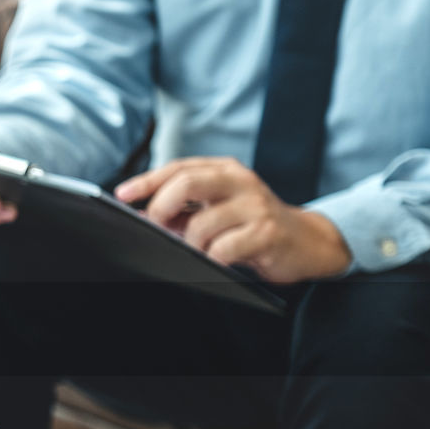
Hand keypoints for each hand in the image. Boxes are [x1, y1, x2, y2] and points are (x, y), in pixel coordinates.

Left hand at [115, 157, 351, 283]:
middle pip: (187, 183)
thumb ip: (186, 208)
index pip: (178, 168)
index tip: (122, 195)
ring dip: (190, 244)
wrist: (306, 242)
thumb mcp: (218, 208)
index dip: (147, 181)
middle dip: (161, 208)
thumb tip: (143, 214)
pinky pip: (224, 249)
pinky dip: (212, 258)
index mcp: (225, 170)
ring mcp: (255, 205)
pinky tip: (218, 260)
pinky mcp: (267, 232)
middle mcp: (240, 181)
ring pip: (201, 224)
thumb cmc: (252, 225)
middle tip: (154, 227)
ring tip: (197, 251)